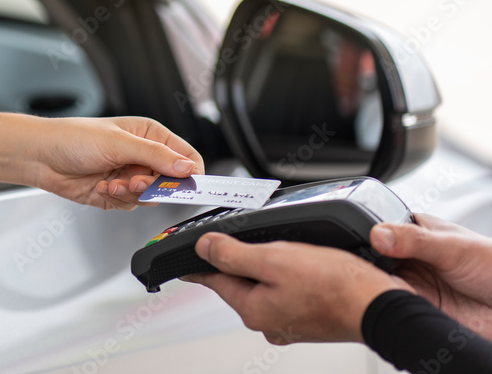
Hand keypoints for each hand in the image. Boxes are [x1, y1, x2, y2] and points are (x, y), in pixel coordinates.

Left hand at [32, 116, 203, 210]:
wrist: (41, 156)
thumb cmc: (73, 138)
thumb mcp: (119, 143)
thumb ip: (155, 156)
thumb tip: (186, 167)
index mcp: (149, 135)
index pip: (185, 156)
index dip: (190, 173)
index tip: (186, 186)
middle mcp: (142, 155)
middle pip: (170, 182)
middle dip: (152, 185)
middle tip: (135, 182)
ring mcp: (129, 175)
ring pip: (149, 197)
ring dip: (131, 193)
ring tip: (113, 182)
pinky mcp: (116, 193)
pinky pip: (130, 205)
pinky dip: (117, 199)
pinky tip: (101, 186)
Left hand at [185, 233, 408, 343]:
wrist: (382, 307)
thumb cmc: (335, 286)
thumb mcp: (275, 259)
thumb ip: (234, 254)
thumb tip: (203, 248)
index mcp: (253, 309)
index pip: (213, 281)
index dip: (197, 263)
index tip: (181, 260)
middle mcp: (268, 321)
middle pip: (237, 284)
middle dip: (232, 262)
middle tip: (227, 241)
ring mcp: (289, 323)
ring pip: (262, 288)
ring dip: (261, 267)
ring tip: (268, 247)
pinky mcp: (309, 319)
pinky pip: (285, 293)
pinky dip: (284, 276)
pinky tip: (298, 264)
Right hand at [372, 214, 491, 340]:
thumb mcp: (452, 246)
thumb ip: (414, 240)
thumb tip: (378, 234)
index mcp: (411, 231)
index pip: (376, 232)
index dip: (364, 239)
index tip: (358, 248)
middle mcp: (407, 257)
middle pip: (371, 260)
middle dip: (368, 267)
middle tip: (372, 271)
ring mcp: (411, 282)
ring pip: (379, 285)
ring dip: (378, 289)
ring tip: (388, 288)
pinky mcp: (415, 307)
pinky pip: (391, 308)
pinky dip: (389, 308)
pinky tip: (396, 304)